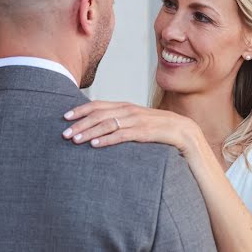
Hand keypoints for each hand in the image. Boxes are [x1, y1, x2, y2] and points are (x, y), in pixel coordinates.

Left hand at [61, 101, 200, 156]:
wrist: (187, 133)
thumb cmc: (160, 131)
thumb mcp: (138, 124)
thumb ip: (122, 124)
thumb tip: (102, 129)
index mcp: (127, 107)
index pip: (99, 105)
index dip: (81, 110)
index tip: (65, 117)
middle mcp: (130, 111)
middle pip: (99, 114)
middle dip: (80, 123)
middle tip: (64, 132)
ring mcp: (138, 121)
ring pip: (108, 124)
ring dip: (89, 132)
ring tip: (75, 140)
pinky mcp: (146, 133)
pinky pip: (122, 136)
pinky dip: (107, 140)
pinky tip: (95, 145)